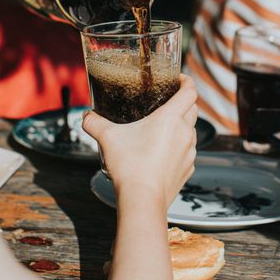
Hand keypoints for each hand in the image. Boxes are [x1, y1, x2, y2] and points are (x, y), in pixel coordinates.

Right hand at [82, 75, 197, 211]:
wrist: (143, 199)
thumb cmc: (130, 167)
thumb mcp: (108, 138)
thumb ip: (95, 123)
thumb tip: (87, 117)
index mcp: (171, 119)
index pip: (190, 92)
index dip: (187, 81)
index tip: (179, 79)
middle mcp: (185, 133)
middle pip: (193, 109)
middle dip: (184, 102)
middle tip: (168, 101)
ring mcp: (189, 153)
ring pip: (191, 131)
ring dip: (181, 126)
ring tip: (162, 128)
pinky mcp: (187, 169)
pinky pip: (187, 152)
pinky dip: (179, 147)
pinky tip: (163, 152)